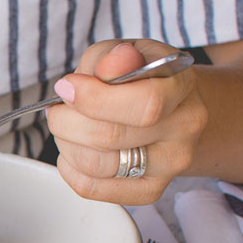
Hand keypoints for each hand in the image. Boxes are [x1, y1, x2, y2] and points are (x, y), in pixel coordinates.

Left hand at [46, 39, 207, 204]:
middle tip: (58, 109)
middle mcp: (183, 128)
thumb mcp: (124, 52)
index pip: (145, 103)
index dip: (95, 98)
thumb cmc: (137, 77)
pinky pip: (91, 187)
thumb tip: (110, 66)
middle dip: (67, 121)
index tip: (67, 87)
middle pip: (111, 137)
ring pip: (97, 165)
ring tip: (66, 128)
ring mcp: (169, 164)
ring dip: (66, 144)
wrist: (166, 108)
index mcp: (181, 86)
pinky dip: (69, 168)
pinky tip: (73, 149)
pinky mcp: (149, 190)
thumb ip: (112, 57)